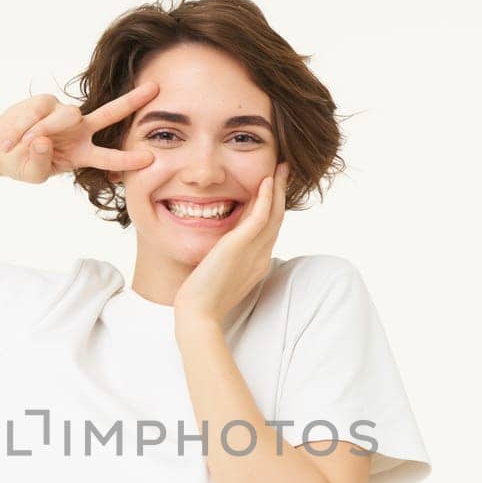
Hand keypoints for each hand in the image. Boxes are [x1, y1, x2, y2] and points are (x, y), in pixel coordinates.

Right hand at [0, 81, 159, 183]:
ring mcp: (63, 114)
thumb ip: (40, 162)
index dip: (127, 159)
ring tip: (20, 145)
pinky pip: (39, 112)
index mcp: (83, 153)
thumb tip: (44, 141)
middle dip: (132, 101)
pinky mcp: (46, 102)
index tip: (150, 158)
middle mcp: (80, 130)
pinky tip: (10, 139)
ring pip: (66, 117)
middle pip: (109, 113)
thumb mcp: (33, 172)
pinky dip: (24, 126)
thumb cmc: (22, 162)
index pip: (110, 157)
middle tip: (155, 88)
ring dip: (44, 131)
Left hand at [173, 162, 291, 329]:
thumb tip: (222, 248)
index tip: (272, 188)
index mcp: (257, 264)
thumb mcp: (219, 275)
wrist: (198, 315)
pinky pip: (260, 217)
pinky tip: (266, 181)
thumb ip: (226, 260)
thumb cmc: (201, 300)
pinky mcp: (240, 247)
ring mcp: (254, 252)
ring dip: (278, 189)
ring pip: (274, 215)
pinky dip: (266, 198)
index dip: (274, 207)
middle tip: (283, 170)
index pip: (270, 230)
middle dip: (281, 193)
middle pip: (277, 219)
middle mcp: (261, 257)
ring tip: (280, 167)